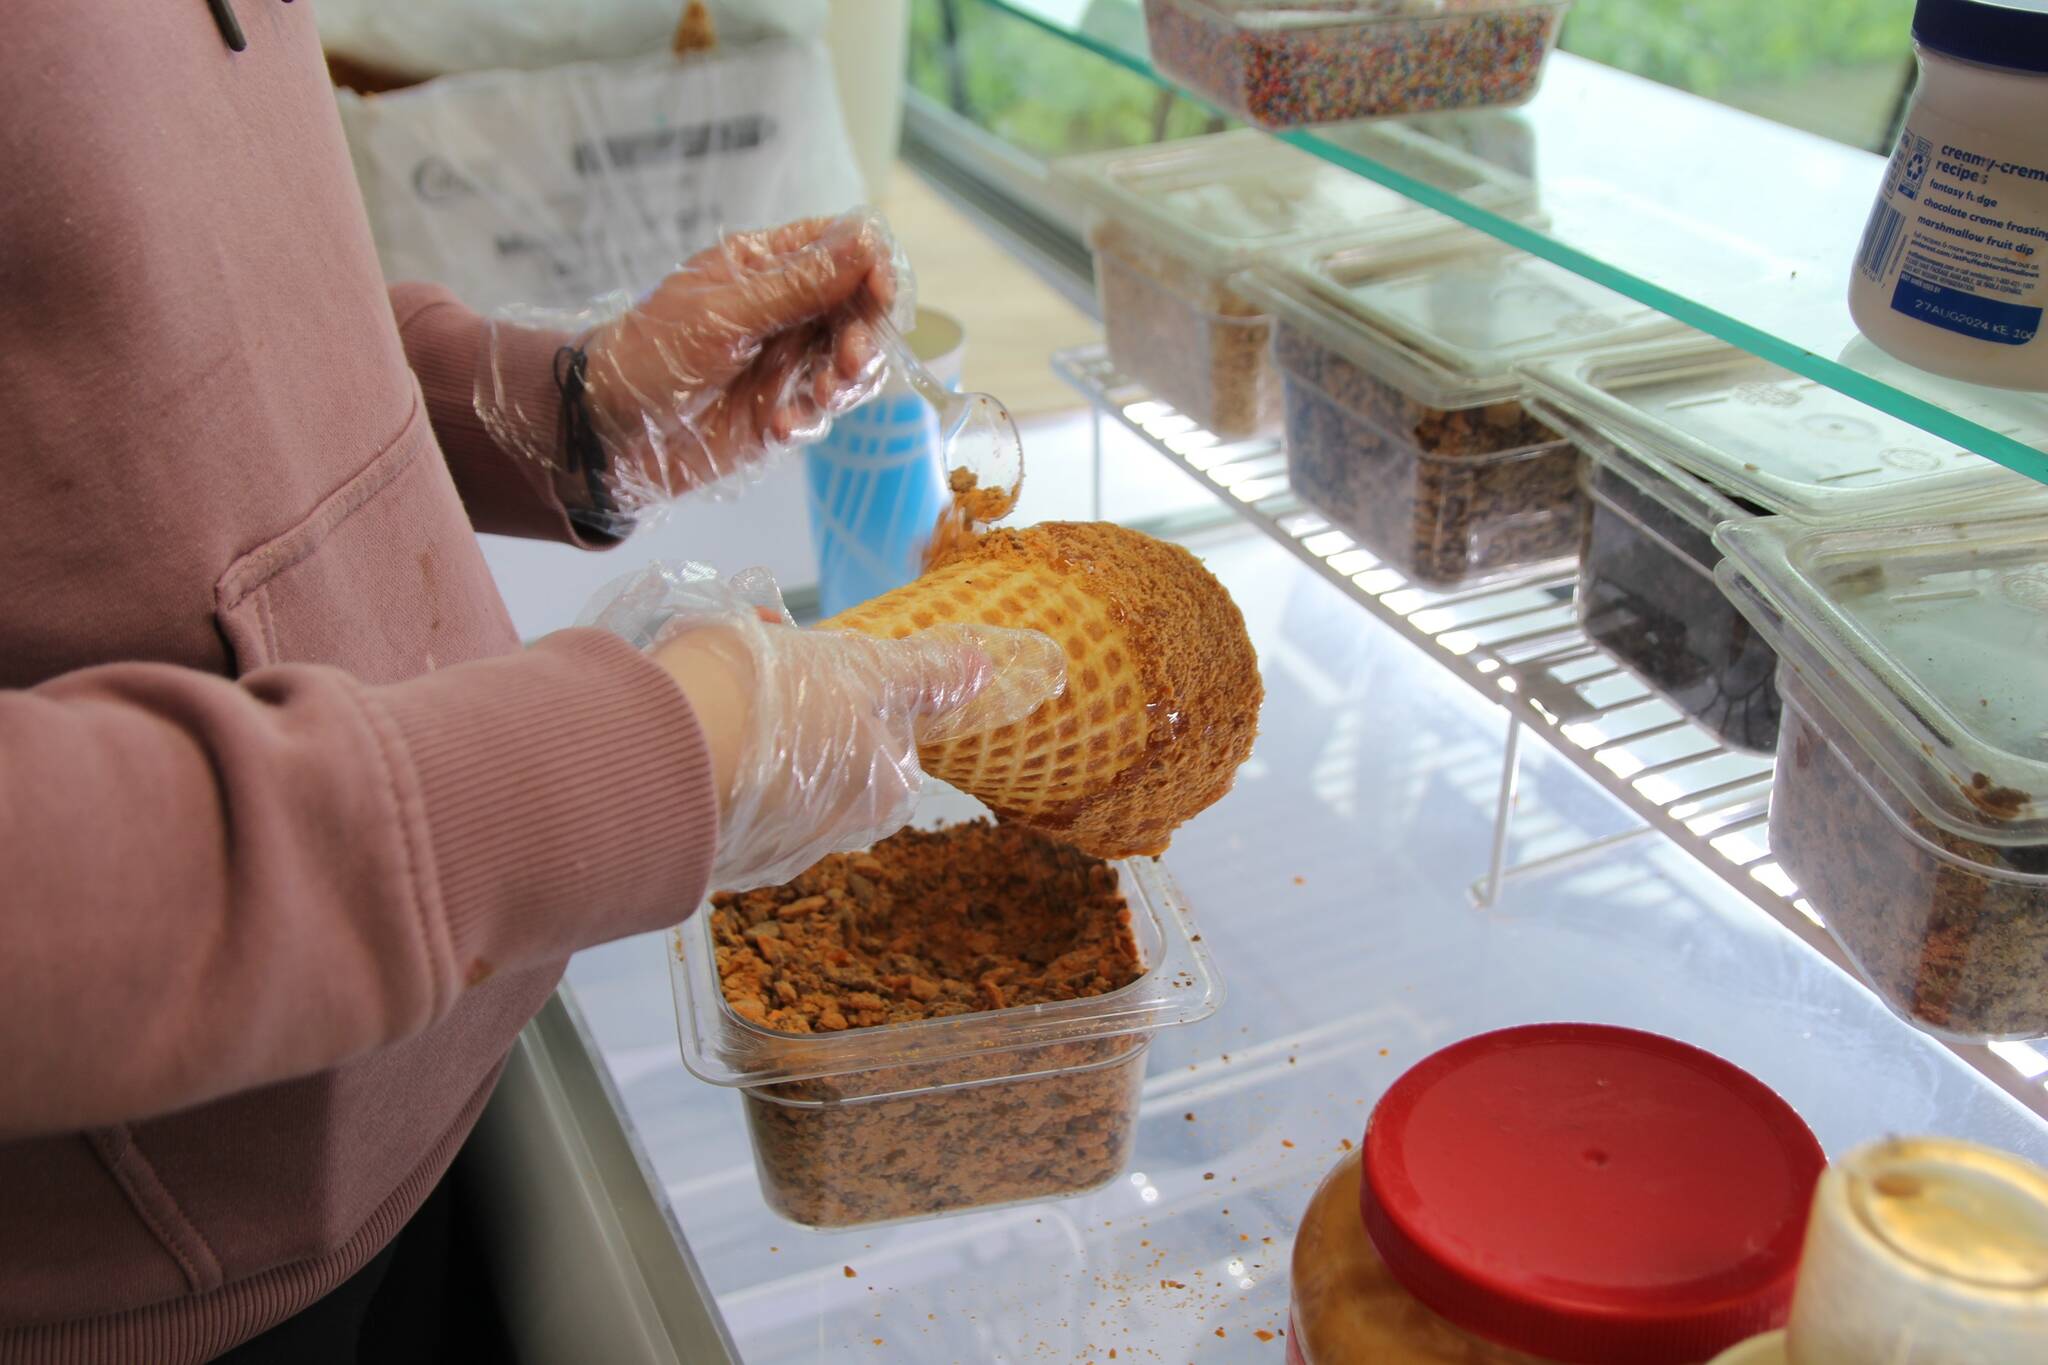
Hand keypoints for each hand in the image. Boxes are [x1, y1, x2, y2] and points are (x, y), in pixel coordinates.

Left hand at [582, 214, 900, 506]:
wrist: (610, 430)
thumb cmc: (654, 352)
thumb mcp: (725, 311)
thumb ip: (799, 283)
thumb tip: (866, 241)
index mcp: (768, 265)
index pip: (842, 248)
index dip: (872, 266)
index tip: (879, 293)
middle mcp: (787, 310)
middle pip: (860, 309)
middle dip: (867, 334)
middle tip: (851, 361)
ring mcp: (788, 362)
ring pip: (853, 363)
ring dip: (847, 380)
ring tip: (818, 397)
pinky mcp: (784, 411)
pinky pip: (823, 412)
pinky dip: (810, 419)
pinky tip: (778, 427)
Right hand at [584, 564, 1064, 893]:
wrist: (662, 754)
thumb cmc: (776, 702)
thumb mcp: (863, 669)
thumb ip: (922, 674)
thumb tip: (984, 673)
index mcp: (881, 792)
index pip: (883, 736)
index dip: (846, 683)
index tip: (808, 652)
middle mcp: (830, 832)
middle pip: (821, 749)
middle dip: (791, 695)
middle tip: (752, 650)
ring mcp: (764, 845)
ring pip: (763, 764)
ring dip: (741, 718)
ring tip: (704, 673)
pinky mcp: (705, 848)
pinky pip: (711, 787)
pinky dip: (697, 750)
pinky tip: (673, 716)